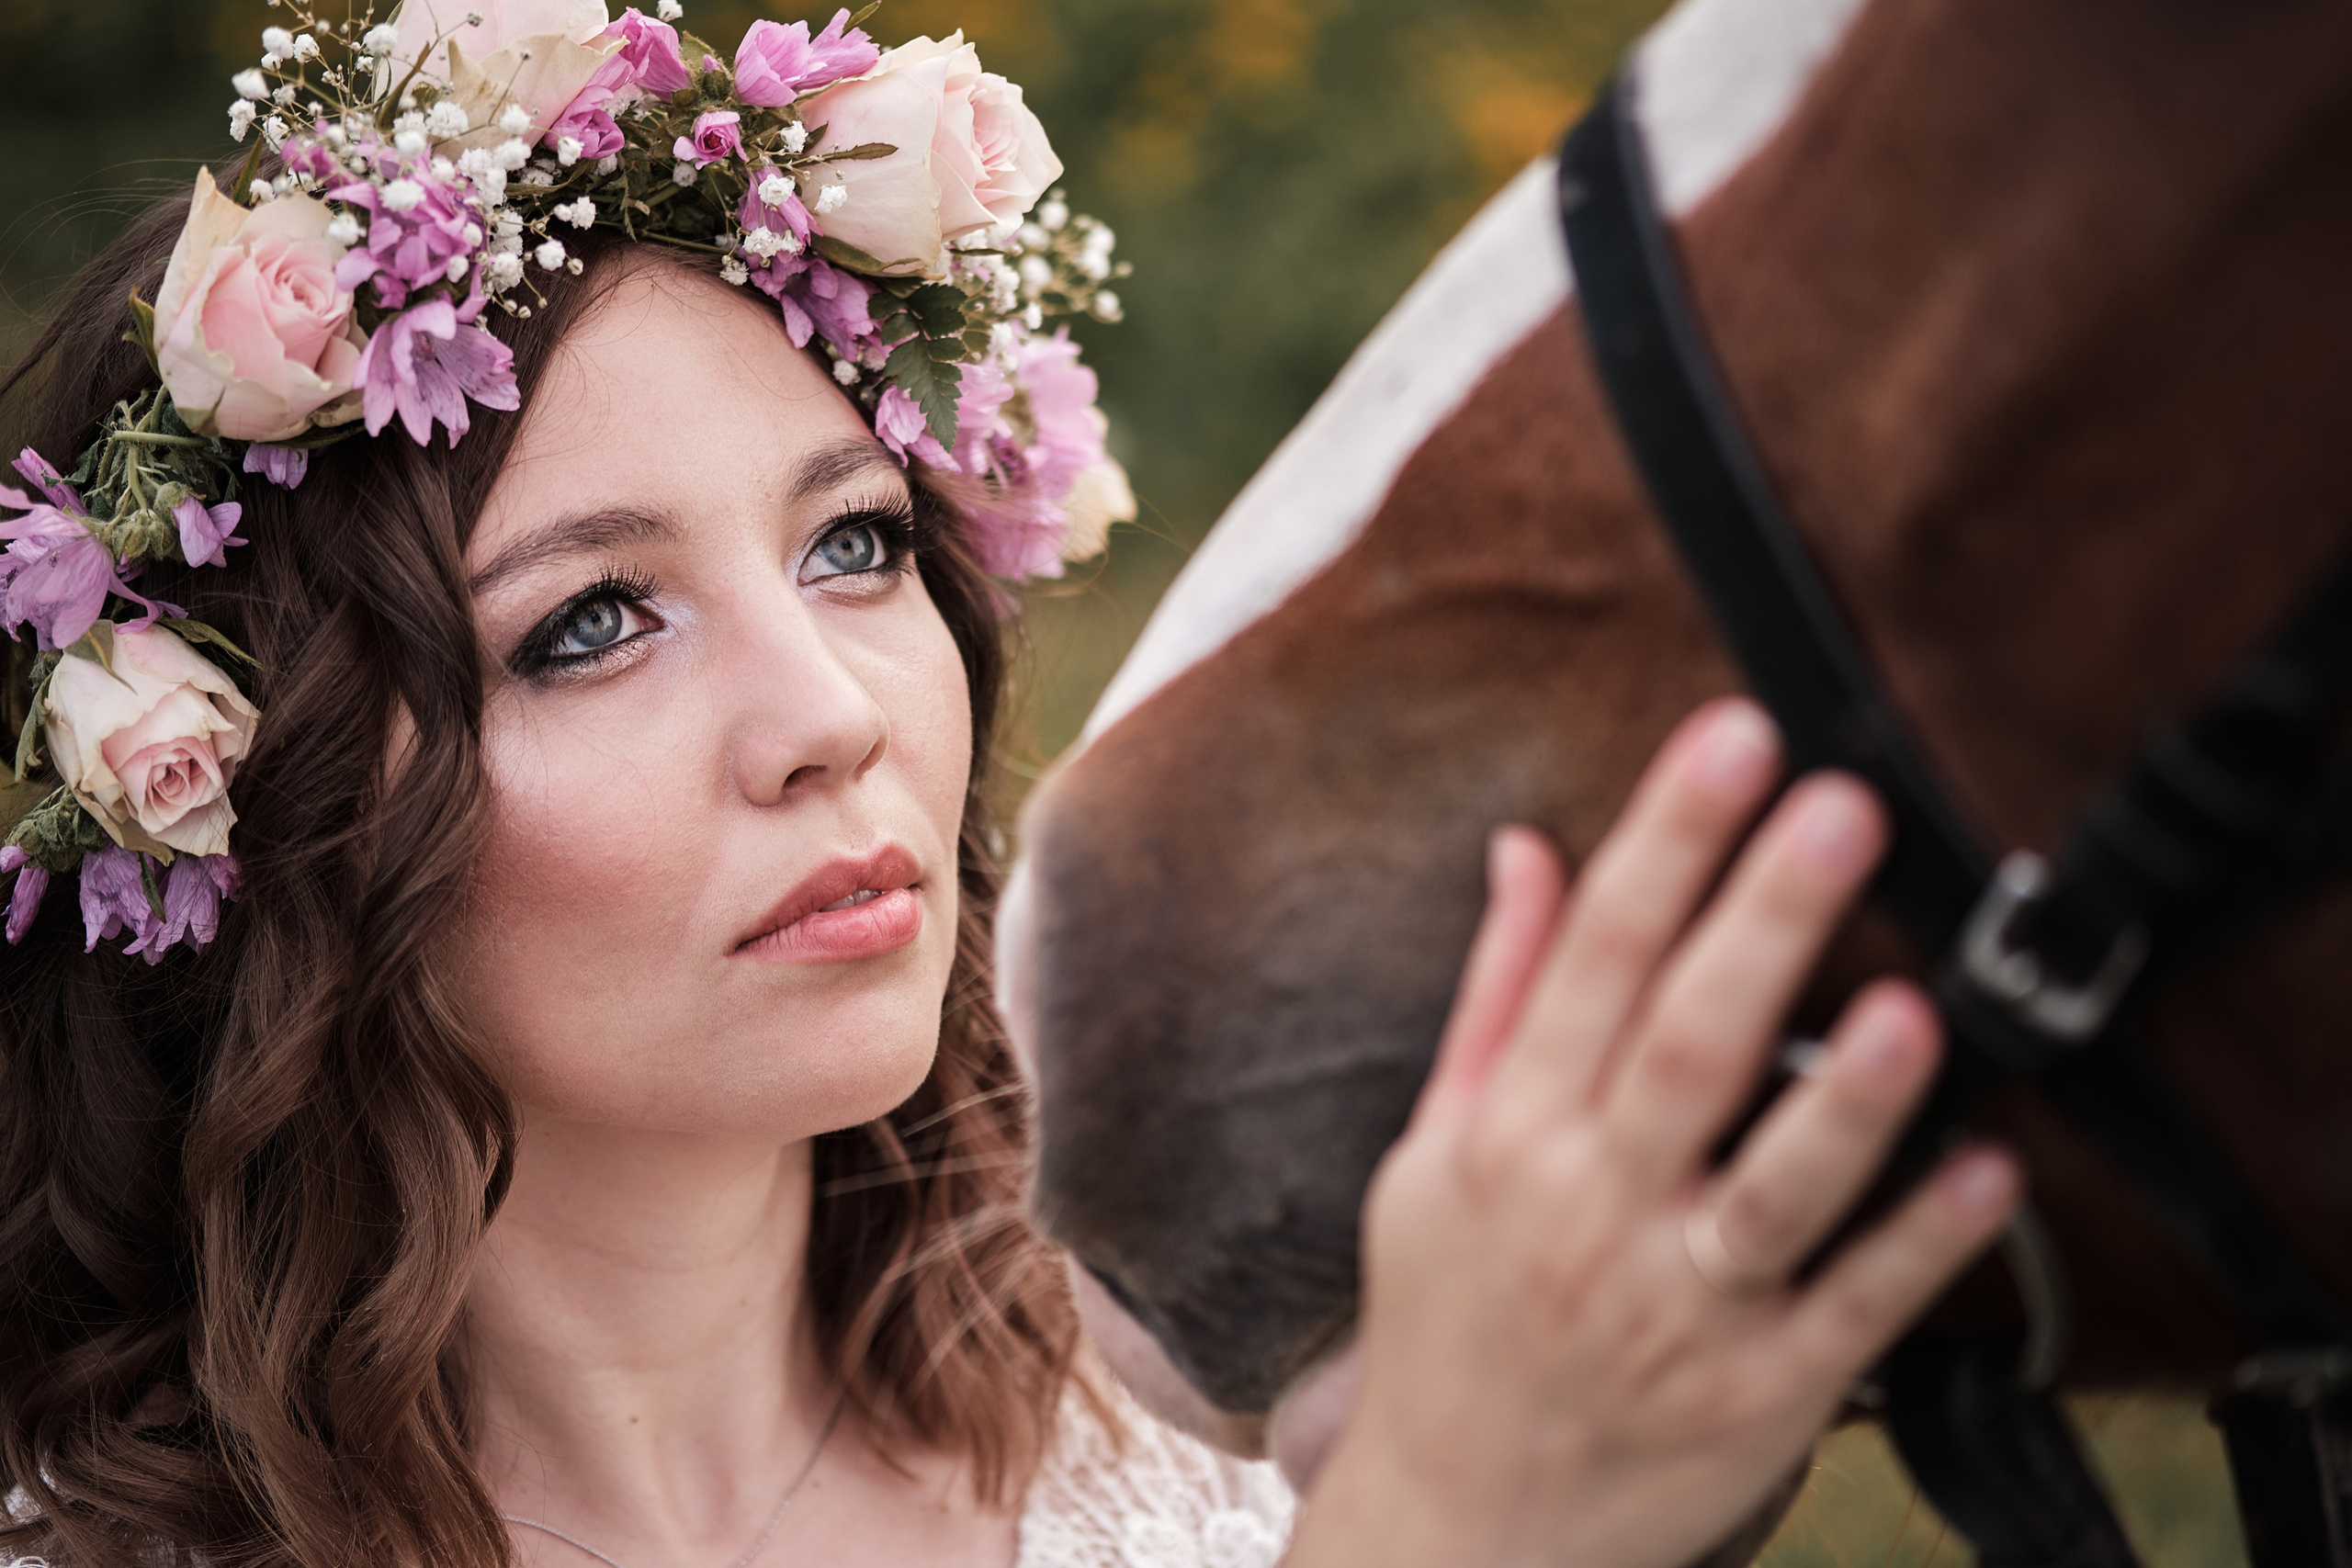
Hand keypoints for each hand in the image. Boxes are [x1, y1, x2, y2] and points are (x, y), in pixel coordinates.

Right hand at [1284, 698, 2018, 1567]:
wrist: (1461, 1523)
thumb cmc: (1450, 1320)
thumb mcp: (1431, 1152)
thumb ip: (1495, 995)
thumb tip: (1525, 847)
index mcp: (1508, 1138)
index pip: (1587, 964)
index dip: (1663, 844)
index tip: (1729, 741)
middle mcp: (1589, 1213)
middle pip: (1684, 1051)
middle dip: (1760, 923)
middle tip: (1839, 807)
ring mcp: (1678, 1309)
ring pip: (1772, 1191)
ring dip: (1848, 1100)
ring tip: (1913, 1007)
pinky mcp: (1759, 1394)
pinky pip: (1852, 1313)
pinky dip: (1919, 1246)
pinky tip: (1988, 1174)